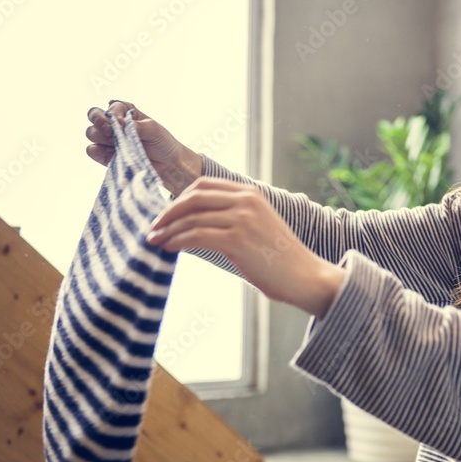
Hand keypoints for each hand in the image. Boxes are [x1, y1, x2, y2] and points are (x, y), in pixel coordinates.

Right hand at [86, 100, 202, 195]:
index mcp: (125, 112)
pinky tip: (111, 153)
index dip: (113, 114)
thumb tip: (118, 124)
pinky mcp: (106, 156)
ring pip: (91, 133)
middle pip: (93, 115)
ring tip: (118, 144)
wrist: (168, 165)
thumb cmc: (163, 143)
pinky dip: (97, 151)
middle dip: (99, 121)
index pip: (110, 107)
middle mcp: (114, 124)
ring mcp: (108, 140)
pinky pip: (92, 150)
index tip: (122, 123)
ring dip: (101, 137)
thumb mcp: (153, 129)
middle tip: (110, 131)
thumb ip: (134, 125)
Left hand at [147, 177, 343, 317]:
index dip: (179, 198)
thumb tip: (199, 224)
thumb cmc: (281, 258)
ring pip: (191, 218)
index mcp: (250, 193)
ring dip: (168, 230)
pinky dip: (177, 242)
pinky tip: (169, 249)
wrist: (306, 276)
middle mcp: (246, 200)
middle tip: (154, 228)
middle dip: (168, 213)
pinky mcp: (237, 240)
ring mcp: (242, 219)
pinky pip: (195, 236)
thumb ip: (234, 217)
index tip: (166, 215)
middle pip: (193, 197)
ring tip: (155, 242)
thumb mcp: (258, 226)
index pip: (203, 185)